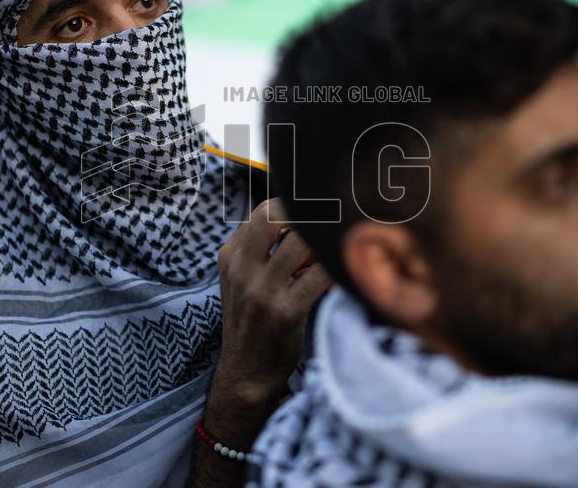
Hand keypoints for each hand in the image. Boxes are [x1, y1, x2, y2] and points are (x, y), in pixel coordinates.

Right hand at [214, 198, 331, 404]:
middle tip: (334, 219)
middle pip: (275, 215)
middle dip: (308, 214)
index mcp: (231, 256)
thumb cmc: (255, 321)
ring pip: (301, 242)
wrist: (246, 373)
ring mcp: (262, 291)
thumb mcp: (245, 280)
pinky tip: (347, 270)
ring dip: (326, 240)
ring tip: (342, 244)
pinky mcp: (285, 312)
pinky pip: (320, 275)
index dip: (294, 204)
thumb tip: (306, 217)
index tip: (320, 210)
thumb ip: (263, 250)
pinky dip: (338, 267)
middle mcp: (242, 269)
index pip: (263, 210)